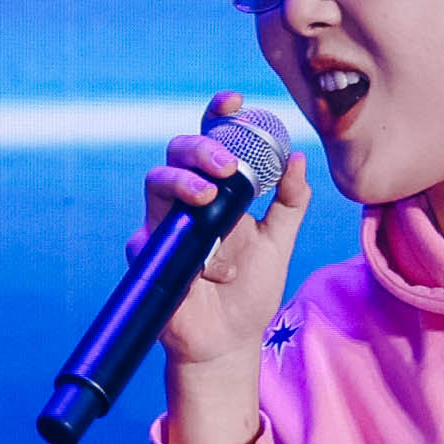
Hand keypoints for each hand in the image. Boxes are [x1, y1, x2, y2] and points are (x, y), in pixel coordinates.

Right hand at [139, 93, 308, 443]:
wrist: (229, 340)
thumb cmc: (251, 289)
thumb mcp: (280, 242)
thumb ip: (290, 201)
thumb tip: (297, 157)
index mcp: (218, 188)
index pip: (212, 139)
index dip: (218, 115)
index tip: (235, 102)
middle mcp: (187, 199)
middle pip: (177, 152)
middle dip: (199, 148)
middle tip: (226, 164)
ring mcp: (163, 225)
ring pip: (156, 184)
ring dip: (182, 184)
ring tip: (208, 196)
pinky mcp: (146, 255)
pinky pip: (145, 236)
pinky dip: (170, 241)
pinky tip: (194, 260)